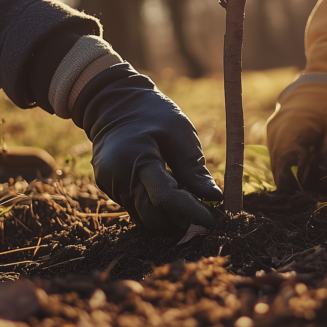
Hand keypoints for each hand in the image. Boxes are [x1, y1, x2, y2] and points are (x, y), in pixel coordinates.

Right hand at [73, 63, 221, 233]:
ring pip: (145, 217)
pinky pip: (138, 209)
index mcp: (135, 159)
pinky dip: (158, 210)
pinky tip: (175, 201)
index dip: (191, 213)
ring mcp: (111, 187)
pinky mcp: (111, 191)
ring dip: (171, 219)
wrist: (114, 104)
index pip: (166, 198)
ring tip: (194, 208)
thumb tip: (214, 198)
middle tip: (208, 219)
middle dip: (182, 222)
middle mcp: (118, 179)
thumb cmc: (152, 113)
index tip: (213, 221)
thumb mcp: (179, 132)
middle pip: (154, 216)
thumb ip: (193, 167)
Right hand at [266, 77, 326, 191]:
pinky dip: (302, 169)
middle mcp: (275, 136)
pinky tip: (320, 173)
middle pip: (282, 174)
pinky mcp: (282, 138)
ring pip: (285, 169)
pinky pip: (288, 160)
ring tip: (326, 186)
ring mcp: (276, 137)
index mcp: (288, 132)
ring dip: (303, 180)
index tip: (320, 201)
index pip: (285, 173)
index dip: (300, 191)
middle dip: (303, 189)